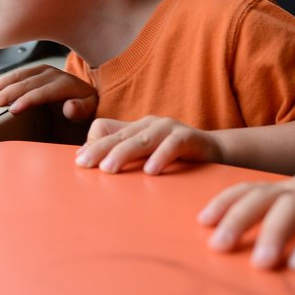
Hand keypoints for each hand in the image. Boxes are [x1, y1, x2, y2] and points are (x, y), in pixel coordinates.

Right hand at [0, 64, 98, 119]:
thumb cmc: (86, 106)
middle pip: (25, 83)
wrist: (85, 95)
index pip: (42, 92)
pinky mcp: (33, 72)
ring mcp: (41, 71)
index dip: (26, 100)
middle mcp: (52, 74)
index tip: (12, 110)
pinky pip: (14, 76)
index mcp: (65, 84)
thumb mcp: (89, 110)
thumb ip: (81, 109)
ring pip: (16, 77)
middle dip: (6, 95)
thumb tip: (70, 107)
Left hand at [75, 116, 223, 173]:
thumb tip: (89, 160)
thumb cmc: (175, 155)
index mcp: (137, 126)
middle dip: (101, 149)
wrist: (214, 152)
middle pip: (121, 135)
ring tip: (109, 169)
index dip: (94, 144)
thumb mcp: (145, 154)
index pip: (107, 130)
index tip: (80, 162)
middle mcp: (151, 124)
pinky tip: (151, 171)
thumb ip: (123, 154)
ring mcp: (170, 128)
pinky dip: (161, 156)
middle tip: (85, 165)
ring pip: (143, 139)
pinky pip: (173, 145)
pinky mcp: (189, 137)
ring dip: (124, 153)